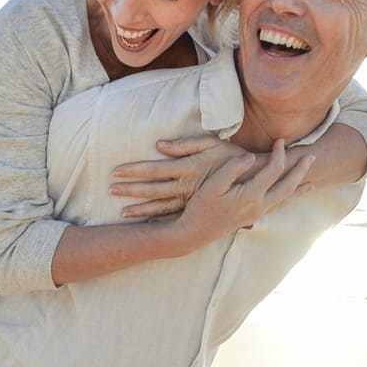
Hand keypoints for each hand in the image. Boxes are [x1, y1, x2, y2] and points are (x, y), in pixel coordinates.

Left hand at [111, 135, 251, 218]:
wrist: (255, 177)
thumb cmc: (231, 156)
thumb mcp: (211, 144)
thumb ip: (185, 144)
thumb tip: (159, 145)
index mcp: (188, 168)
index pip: (155, 169)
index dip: (135, 170)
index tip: (116, 172)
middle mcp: (187, 186)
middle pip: (153, 189)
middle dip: (131, 190)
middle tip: (111, 189)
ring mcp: (191, 199)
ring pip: (161, 206)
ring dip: (141, 209)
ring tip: (122, 213)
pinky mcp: (197, 207)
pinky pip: (175, 215)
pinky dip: (159, 219)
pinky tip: (146, 222)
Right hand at [172, 138, 313, 244]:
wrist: (195, 232)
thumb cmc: (201, 206)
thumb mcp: (214, 184)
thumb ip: (234, 168)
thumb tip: (251, 156)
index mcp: (251, 195)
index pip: (274, 170)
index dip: (279, 153)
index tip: (280, 140)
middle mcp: (259, 206)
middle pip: (288, 185)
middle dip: (300, 170)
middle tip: (311, 156)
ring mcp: (258, 213)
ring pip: (286, 199)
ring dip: (299, 188)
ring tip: (312, 183)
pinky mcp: (254, 218)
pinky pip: (278, 207)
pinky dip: (290, 200)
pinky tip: (293, 198)